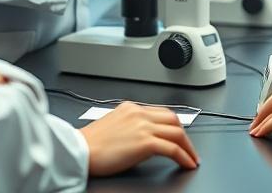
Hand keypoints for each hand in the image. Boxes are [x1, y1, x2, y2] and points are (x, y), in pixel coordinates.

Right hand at [80, 101, 198, 175]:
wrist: (79, 150)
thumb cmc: (89, 143)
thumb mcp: (112, 124)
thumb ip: (129, 125)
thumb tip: (140, 137)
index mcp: (131, 108)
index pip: (161, 112)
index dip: (174, 125)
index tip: (179, 135)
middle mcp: (139, 113)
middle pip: (173, 119)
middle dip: (185, 135)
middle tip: (189, 148)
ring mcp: (143, 126)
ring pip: (177, 132)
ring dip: (188, 147)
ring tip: (192, 158)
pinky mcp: (145, 142)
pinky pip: (172, 148)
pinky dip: (184, 156)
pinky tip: (187, 163)